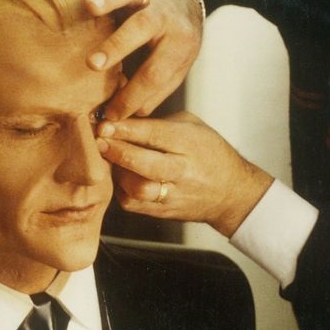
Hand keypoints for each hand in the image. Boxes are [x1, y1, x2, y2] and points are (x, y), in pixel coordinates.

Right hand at [65, 0, 202, 119]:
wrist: (186, 7)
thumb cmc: (174, 47)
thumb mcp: (174, 72)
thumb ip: (153, 93)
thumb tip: (124, 117)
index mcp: (179, 42)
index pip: (154, 73)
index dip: (132, 96)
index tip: (110, 116)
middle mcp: (163, 15)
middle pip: (142, 29)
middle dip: (118, 47)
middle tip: (95, 64)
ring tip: (90, 6)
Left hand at [96, 113, 273, 236]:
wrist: (231, 193)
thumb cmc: (208, 153)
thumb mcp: (193, 126)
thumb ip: (159, 122)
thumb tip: (121, 117)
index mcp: (192, 144)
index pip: (155, 134)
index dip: (127, 129)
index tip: (105, 123)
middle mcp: (184, 171)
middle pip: (145, 164)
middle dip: (118, 151)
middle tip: (98, 140)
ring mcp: (174, 195)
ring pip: (138, 188)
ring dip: (118, 172)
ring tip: (108, 159)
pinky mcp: (163, 212)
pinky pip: (133, 203)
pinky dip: (121, 188)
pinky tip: (119, 176)